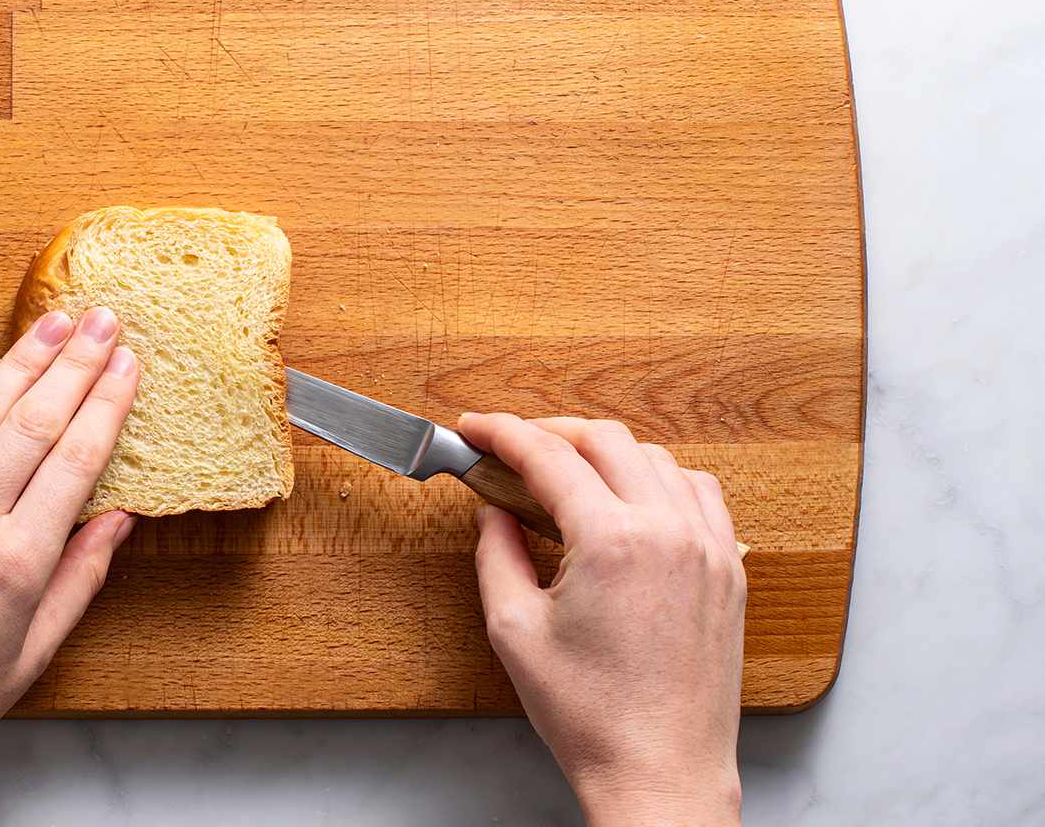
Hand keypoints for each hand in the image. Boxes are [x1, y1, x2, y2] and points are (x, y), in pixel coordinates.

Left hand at [0, 308, 139, 823]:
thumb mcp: (32, 656)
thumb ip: (79, 581)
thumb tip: (118, 520)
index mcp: (17, 563)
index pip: (75, 460)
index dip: (106, 404)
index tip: (128, 365)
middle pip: (34, 423)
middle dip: (74, 364)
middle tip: (104, 320)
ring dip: (22, 363)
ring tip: (55, 323)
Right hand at [459, 414, 745, 826]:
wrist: (660, 773)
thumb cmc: (590, 717)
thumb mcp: (514, 630)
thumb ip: (496, 555)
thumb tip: (493, 513)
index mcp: (612, 541)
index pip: (549, 456)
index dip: (502, 432)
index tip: (475, 428)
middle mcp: (668, 531)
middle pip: (606, 439)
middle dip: (551, 432)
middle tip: (513, 447)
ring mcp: (708, 548)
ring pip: (656, 458)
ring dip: (607, 452)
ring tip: (569, 471)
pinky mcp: (728, 571)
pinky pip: (701, 493)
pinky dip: (662, 478)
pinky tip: (635, 496)